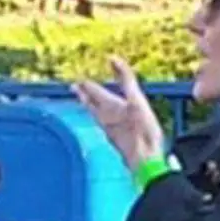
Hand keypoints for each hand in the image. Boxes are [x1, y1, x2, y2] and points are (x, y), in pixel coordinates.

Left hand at [72, 56, 164, 171]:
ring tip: (86, 102)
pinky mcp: (116, 141)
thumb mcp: (137, 100)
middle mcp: (105, 120)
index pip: (93, 91)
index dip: (87, 84)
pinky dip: (100, 118)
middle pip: (90, 105)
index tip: (79, 78)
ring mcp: (110, 131)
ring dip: (90, 107)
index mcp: (108, 107)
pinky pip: (104, 125)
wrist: (145, 162)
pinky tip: (106, 122)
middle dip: (83, 95)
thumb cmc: (143, 131)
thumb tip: (112, 58)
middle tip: (74, 87)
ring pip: (95, 116)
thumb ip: (126, 79)